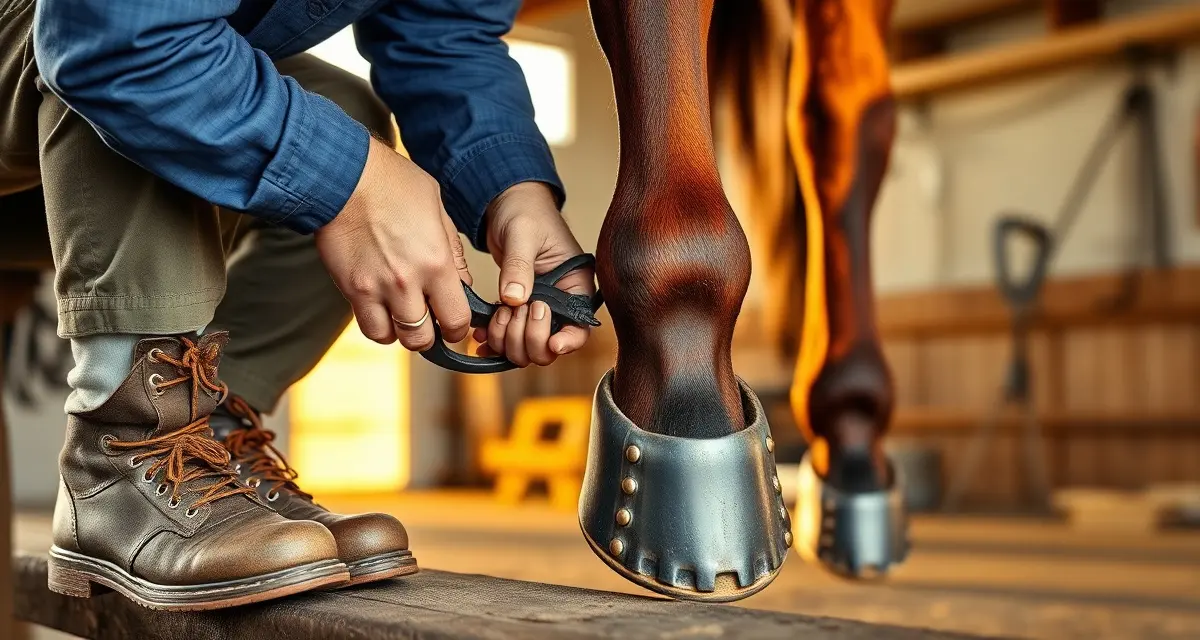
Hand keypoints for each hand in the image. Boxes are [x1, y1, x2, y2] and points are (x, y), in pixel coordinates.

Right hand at [315, 138, 471, 349]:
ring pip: (396, 339)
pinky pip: (369, 327)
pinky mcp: (351, 289)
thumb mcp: (437, 209)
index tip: (455, 322)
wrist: (344, 176)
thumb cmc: (392, 184)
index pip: (457, 319)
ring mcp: (377, 288)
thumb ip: (453, 252)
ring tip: (405, 315)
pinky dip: (379, 327)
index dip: (459, 327)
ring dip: (404, 332)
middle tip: (430, 322)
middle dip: (432, 335)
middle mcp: (408, 282)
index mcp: (436, 262)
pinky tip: (383, 310)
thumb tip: (464, 283)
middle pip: (424, 338)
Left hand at [473, 182, 593, 366]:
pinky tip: (481, 333)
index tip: (551, 343)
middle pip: (549, 348)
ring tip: (497, 315)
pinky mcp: (515, 310)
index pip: (580, 328)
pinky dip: (493, 341)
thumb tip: (514, 299)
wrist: (506, 204)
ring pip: (525, 348)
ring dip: (508, 340)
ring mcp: (535, 310)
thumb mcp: (523, 234)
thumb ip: (519, 266)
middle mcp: (558, 304)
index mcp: (574, 286)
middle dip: (528, 338)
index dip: (567, 342)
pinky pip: (506, 338)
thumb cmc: (525, 211)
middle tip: (514, 312)